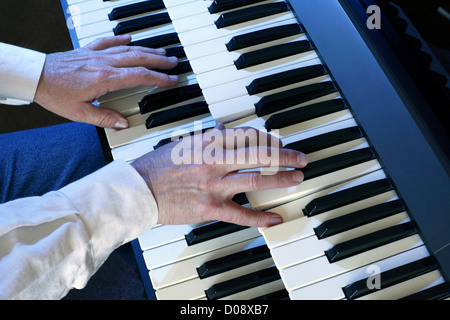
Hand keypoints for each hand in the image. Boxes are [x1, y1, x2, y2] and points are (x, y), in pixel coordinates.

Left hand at [34, 35, 178, 128]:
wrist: (35, 76)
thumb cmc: (55, 94)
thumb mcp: (79, 113)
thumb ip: (103, 119)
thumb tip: (123, 123)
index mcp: (104, 79)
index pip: (139, 76)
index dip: (158, 78)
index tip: (171, 80)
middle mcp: (103, 63)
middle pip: (138, 59)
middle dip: (159, 61)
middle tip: (173, 62)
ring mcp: (96, 55)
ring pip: (127, 49)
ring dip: (146, 50)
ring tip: (161, 52)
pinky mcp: (87, 51)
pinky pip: (108, 42)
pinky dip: (121, 39)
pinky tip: (129, 38)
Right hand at [131, 124, 307, 227]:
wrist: (139, 190)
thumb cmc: (158, 166)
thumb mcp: (184, 143)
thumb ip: (208, 136)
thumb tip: (224, 127)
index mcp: (208, 143)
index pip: (248, 135)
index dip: (269, 139)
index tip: (279, 144)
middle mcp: (214, 161)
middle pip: (259, 155)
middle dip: (285, 156)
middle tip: (301, 159)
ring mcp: (213, 185)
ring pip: (255, 179)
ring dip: (281, 179)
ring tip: (297, 179)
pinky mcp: (209, 208)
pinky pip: (240, 214)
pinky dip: (260, 218)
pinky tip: (275, 218)